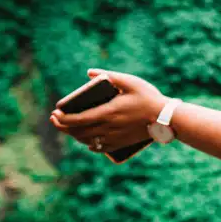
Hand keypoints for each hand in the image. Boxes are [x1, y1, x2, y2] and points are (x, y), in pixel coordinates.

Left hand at [50, 69, 168, 152]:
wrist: (165, 118)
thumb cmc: (148, 98)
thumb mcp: (130, 82)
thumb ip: (109, 76)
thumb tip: (89, 73)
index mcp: (108, 113)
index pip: (77, 120)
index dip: (62, 119)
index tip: (55, 113)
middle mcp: (108, 128)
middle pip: (78, 132)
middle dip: (62, 126)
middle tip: (56, 119)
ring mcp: (114, 138)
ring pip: (86, 141)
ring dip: (74, 135)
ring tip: (69, 127)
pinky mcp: (121, 143)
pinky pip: (99, 148)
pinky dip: (89, 144)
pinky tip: (87, 140)